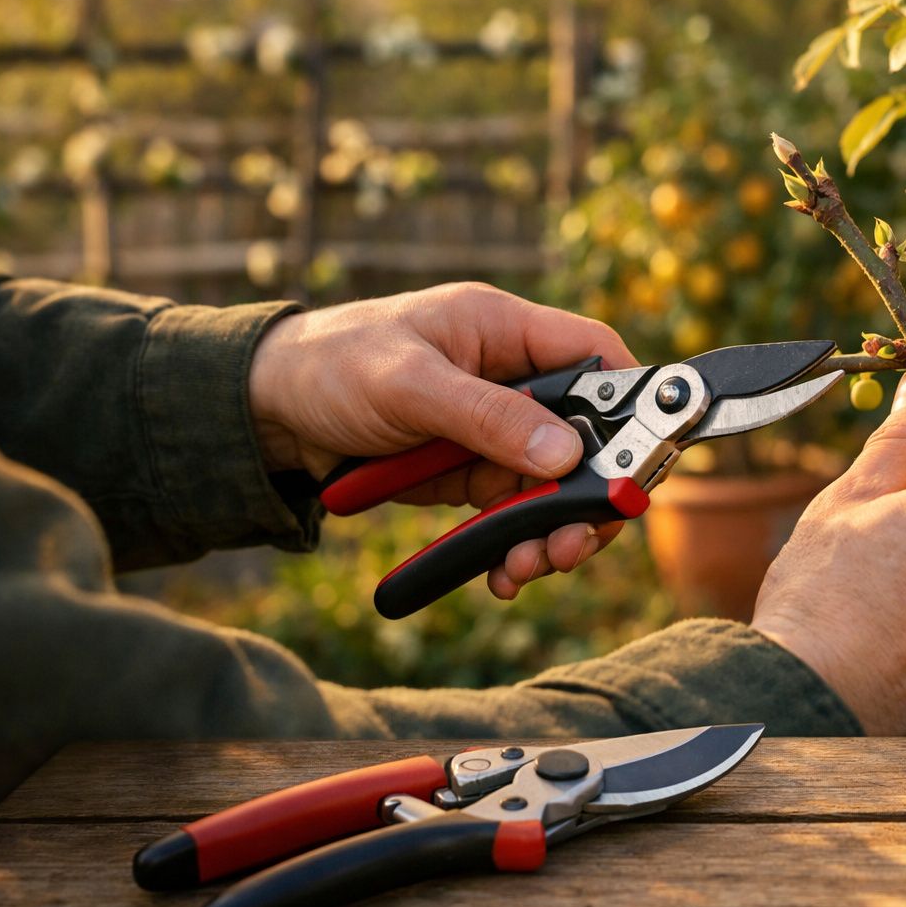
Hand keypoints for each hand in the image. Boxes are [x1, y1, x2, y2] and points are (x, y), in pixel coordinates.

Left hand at [248, 282, 638, 598]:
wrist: (266, 416)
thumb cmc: (331, 366)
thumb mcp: (409, 385)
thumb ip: (488, 417)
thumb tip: (566, 453)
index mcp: (507, 332)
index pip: (596, 356)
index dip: (631, 402)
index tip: (639, 457)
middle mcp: (514, 381)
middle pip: (589, 439)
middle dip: (590, 497)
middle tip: (577, 542)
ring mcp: (497, 433)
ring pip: (558, 489)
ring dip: (552, 534)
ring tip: (527, 569)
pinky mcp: (475, 476)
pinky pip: (518, 516)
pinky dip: (516, 549)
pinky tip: (502, 575)